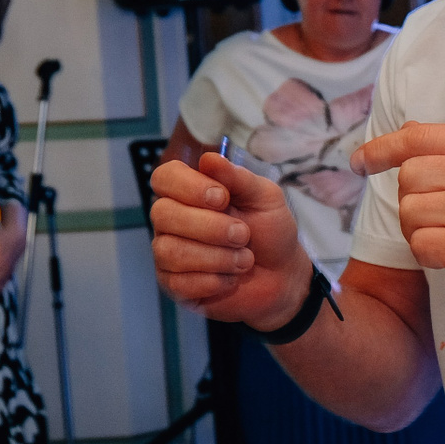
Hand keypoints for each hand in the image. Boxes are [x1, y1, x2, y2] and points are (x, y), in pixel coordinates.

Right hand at [149, 153, 305, 325]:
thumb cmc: (270, 231)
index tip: (221, 198)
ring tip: (244, 260)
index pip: (164, 177)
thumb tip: (208, 158)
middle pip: (162, 214)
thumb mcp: (265, 198)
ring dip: (217, 257)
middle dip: (210, 227)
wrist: (283, 275)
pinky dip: (215, 281)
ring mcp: (168, 253)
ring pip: (170, 250)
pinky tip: (231, 278)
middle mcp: (172, 221)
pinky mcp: (173, 285)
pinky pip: (179, 282)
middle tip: (243, 235)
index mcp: (190, 193)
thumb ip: (238, 178)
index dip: (188, 186)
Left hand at [351, 121, 444, 324]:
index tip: (360, 162)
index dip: (382, 147)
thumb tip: (409, 130)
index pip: (421, 136)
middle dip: (412, 200)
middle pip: (409, 175)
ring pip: (409, 211)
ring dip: (420, 231)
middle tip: (437, 219)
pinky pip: (418, 244)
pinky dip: (428, 255)